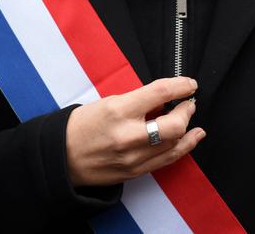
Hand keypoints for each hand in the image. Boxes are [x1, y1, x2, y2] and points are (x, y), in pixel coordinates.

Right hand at [65, 77, 204, 186]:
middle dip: (186, 111)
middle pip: (174, 124)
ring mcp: (134, 156)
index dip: (180, 86)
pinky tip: (192, 138)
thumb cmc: (80, 126)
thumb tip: (162, 102)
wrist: (62, 158)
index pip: (159, 93)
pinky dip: (184, 147)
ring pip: (176, 143)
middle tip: (188, 103)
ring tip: (191, 119)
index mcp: (118, 110)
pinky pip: (168, 159)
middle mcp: (128, 135)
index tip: (189, 84)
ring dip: (188, 129)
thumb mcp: (105, 103)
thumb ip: (135, 102)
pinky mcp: (136, 171)